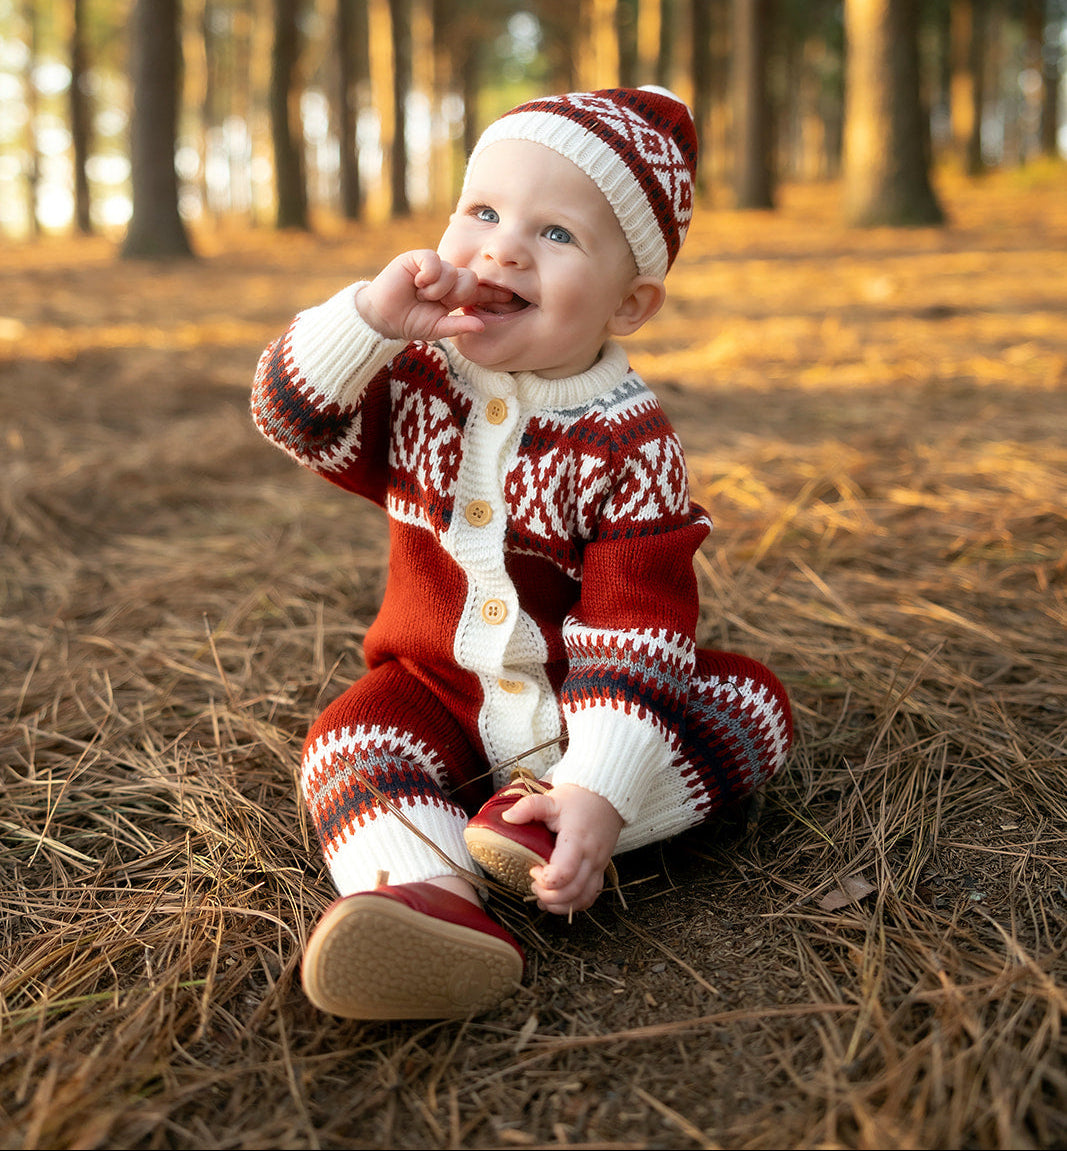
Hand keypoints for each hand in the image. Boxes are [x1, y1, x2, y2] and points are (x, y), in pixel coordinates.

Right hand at [355, 250, 508, 341]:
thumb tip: (482, 326)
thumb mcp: (437, 328)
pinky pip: (435, 260)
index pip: (478, 291)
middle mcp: (447, 279)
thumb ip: (459, 326)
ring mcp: (433, 268)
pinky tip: (417, 282)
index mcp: (454, 296)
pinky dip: (429, 274)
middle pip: (470, 278)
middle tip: (437, 301)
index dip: (492, 293)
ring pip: (452, 271)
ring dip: (437, 289)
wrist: (383, 317)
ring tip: (421, 295)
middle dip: (458, 293)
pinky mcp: (418, 258)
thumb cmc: (410, 322)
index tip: (508, 297)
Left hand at [502, 783, 622, 914]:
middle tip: (533, 885)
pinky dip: (574, 904)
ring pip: (583, 899)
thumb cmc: (578, 800)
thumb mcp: (551, 799)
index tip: (533, 868)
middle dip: (548, 896)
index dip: (544, 879)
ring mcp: (598, 866)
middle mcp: (591, 857)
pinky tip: (559, 900)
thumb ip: (529, 807)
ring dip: (561, 905)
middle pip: (572, 891)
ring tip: (542, 898)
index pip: (563, 873)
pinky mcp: (600, 870)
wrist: (605, 797)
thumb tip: (507, 818)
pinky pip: (591, 896)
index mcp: (577, 840)